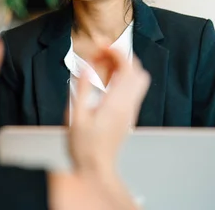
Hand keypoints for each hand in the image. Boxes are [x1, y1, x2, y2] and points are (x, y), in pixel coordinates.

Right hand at [68, 47, 149, 173]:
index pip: (127, 68)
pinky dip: (123, 78)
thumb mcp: (75, 116)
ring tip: (102, 64)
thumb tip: (87, 66)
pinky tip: (105, 80)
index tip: (102, 46)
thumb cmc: (84, 146)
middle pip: (138, 70)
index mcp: (116, 103)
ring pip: (138, 79)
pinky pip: (132, 89)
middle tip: (101, 53)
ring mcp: (130, 110)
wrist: (96, 168)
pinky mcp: (128, 115)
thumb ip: (82, 88)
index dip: (116, 52)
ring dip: (123, 66)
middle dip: (122, 56)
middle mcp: (128, 105)